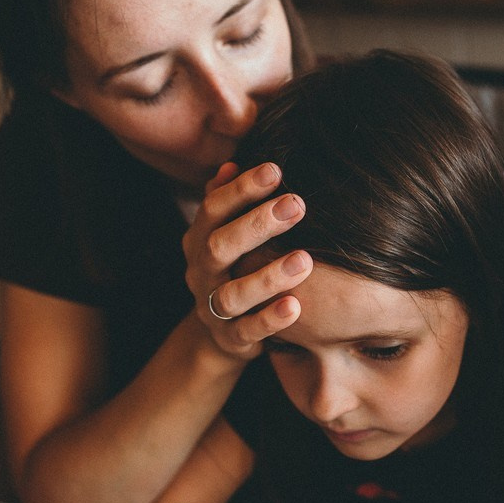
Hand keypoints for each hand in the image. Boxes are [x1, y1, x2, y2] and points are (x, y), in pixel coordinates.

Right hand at [183, 161, 312, 358]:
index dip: (241, 189)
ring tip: (304, 260)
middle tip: (296, 205)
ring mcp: (213, 308)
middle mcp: (200, 273)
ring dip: (268, 276)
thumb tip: (232, 163)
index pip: (213, 209)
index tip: (275, 170)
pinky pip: (249, 331)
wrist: (219, 332)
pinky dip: (270, 319)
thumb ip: (228, 202)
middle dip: (257, 224)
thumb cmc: (234, 268)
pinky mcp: (231, 338)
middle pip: (219, 246)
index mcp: (199, 240)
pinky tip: (296, 306)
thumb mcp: (226, 234)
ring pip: (233, 294)